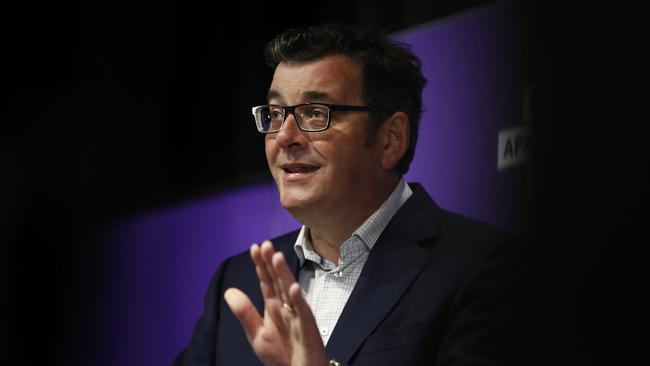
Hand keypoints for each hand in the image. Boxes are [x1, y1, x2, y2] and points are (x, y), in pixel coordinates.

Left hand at [224, 240, 328, 365]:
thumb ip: (245, 313)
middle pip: (279, 281)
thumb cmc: (282, 356)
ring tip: (277, 258)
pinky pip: (304, 314)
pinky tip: (293, 288)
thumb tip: (229, 291)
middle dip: (272, 263)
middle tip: (266, 244)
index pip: (267, 282)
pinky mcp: (308, 331)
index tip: (255, 247)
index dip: (261, 265)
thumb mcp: (257, 334)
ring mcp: (299, 318)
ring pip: (291, 292)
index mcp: (274, 307)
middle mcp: (287, 308)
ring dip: (285, 275)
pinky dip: (299, 302)